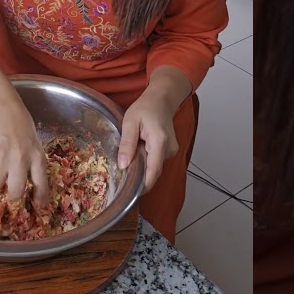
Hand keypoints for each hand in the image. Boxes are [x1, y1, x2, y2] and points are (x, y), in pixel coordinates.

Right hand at [0, 96, 50, 206]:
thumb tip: (31, 187)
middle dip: (13, 200)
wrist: (4, 110)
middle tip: (11, 200)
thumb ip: (34, 164)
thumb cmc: (23, 127)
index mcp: (37, 157)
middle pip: (15, 192)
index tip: (38, 206)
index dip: (40, 199)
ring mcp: (2, 158)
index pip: (41, 184)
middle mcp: (20, 160)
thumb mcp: (35, 145)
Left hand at [118, 71, 187, 192]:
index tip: (130, 194)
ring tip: (128, 161)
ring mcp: (172, 151)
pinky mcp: (170, 151)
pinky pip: (156, 162)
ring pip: (154, 167)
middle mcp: (169, 149)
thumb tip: (123, 165)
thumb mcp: (130, 122)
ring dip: (142, 167)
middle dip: (138, 176)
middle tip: (121, 178)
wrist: (162, 99)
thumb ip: (127, 144)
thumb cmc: (145, 107)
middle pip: (153, 172)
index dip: (143, 186)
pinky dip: (146, 162)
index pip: (153, 172)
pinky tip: (136, 155)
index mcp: (160, 142)